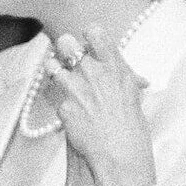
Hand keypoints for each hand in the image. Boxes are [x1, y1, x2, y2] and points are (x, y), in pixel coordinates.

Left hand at [46, 27, 156, 185]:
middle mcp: (93, 71)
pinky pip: (55, 98)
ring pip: (51, 65)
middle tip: (68, 60)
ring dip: (55, 72)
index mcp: (113, 65)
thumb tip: (133, 76)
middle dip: (64, 50)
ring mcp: (75, 88)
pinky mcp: (63, 106)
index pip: (94, 31)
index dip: (88, 37)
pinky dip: (61, 104)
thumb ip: (126, 78)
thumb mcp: (133, 95)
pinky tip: (71, 113)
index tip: (88, 45)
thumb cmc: (131, 127)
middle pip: (65, 42)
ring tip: (61, 81)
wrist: (119, 154)